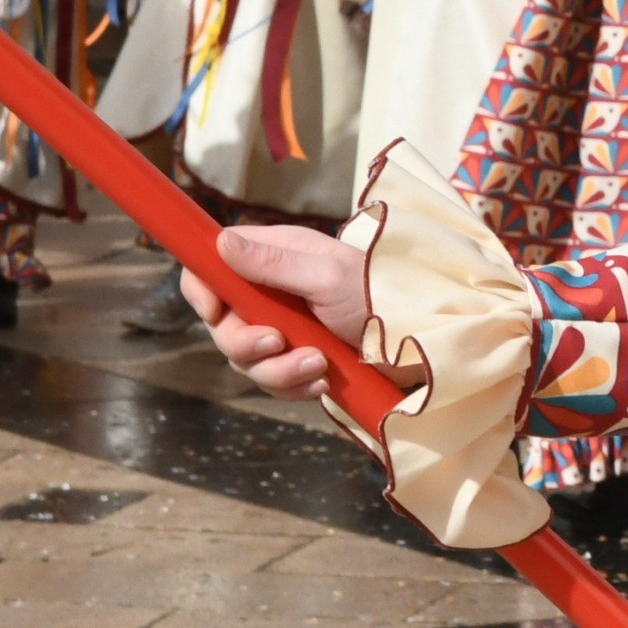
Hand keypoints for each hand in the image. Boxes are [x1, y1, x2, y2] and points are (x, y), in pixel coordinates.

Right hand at [189, 224, 371, 399]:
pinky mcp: (301, 359)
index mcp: (276, 258)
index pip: (213, 268)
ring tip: (319, 364)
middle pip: (224, 325)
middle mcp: (275, 292)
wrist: (423, 342)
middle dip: (246, 344)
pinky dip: (297, 385)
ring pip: (247, 360)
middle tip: (277, 344)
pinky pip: (276, 382)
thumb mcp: (327, 275)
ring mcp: (288, 328)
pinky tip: (325, 380)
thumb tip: (221, 242)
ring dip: (279, 370)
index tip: (217, 311)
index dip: (204, 289)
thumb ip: (273, 264)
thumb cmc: (383, 294)